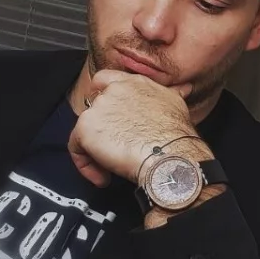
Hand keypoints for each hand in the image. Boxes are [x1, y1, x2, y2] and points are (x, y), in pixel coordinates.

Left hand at [69, 69, 198, 186]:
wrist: (168, 153)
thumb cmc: (176, 135)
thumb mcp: (176, 105)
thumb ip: (171, 95)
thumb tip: (183, 89)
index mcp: (134, 83)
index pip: (105, 81)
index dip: (102, 100)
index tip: (109, 121)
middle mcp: (113, 90)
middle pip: (94, 109)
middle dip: (102, 131)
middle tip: (116, 150)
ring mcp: (98, 108)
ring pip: (86, 130)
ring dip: (96, 151)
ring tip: (111, 170)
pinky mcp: (85, 128)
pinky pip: (76, 148)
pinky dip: (86, 165)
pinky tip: (102, 178)